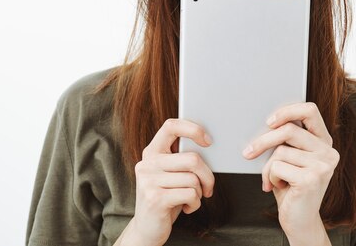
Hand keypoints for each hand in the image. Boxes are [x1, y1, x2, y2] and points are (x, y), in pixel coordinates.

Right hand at [124, 119, 214, 245]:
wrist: (147, 229)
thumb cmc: (165, 198)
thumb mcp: (169, 174)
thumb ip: (180, 159)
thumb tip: (207, 144)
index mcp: (151, 152)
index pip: (171, 126)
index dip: (193, 129)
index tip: (208, 141)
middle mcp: (147, 164)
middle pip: (192, 159)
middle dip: (207, 175)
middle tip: (208, 186)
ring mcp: (149, 181)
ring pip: (193, 179)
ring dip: (200, 192)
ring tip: (191, 198)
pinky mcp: (155, 199)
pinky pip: (190, 194)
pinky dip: (195, 204)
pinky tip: (187, 208)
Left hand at [242, 102, 338, 241]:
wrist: (300, 220)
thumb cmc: (291, 187)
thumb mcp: (291, 158)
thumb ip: (287, 140)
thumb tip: (265, 122)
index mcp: (324, 142)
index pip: (310, 110)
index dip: (287, 111)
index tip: (269, 121)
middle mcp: (328, 152)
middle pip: (289, 130)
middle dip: (263, 141)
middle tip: (248, 152)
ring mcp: (322, 166)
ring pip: (280, 151)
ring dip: (268, 167)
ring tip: (274, 179)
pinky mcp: (311, 179)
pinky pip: (277, 167)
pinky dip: (270, 177)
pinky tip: (278, 187)